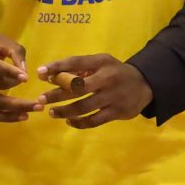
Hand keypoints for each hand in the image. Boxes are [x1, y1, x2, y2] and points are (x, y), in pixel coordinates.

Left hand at [33, 53, 152, 126]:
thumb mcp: (101, 64)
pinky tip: (69, 121)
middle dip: (56, 94)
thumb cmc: (114, 73)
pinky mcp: (117, 112)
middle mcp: (107, 78)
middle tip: (41, 99)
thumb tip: (52, 77)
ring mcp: (113, 96)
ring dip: (64, 111)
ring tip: (52, 112)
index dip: (57, 67)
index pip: (76, 62)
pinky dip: (79, 122)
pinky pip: (93, 120)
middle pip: (77, 87)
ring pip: (83, 106)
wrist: (144, 84)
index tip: (40, 73)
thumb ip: (80, 69)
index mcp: (101, 62)